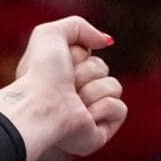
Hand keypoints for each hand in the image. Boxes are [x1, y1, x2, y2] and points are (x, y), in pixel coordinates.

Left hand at [1, 15, 126, 157]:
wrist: (41, 105)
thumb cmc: (40, 72)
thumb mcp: (51, 34)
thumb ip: (79, 26)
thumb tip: (107, 42)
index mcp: (59, 76)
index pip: (88, 55)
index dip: (78, 54)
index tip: (60, 62)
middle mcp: (72, 95)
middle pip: (102, 68)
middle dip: (86, 71)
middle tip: (67, 83)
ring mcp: (86, 115)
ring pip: (114, 87)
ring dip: (93, 89)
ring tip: (74, 101)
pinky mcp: (99, 133)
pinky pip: (120, 109)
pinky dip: (104, 107)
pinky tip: (85, 115)